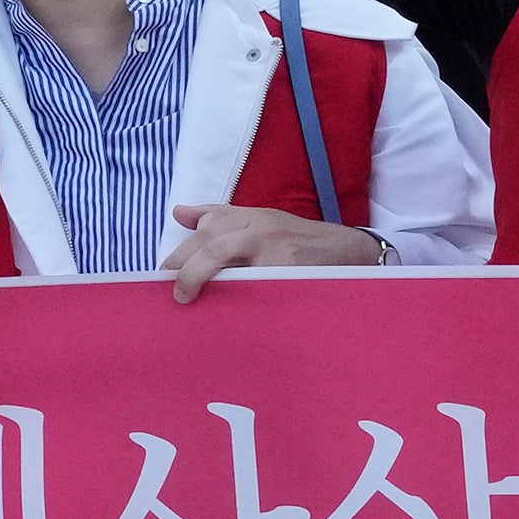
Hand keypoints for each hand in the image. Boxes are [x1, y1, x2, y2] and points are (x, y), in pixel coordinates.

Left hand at [158, 202, 389, 301]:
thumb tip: (180, 213)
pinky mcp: (288, 270)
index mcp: (253, 215)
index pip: (208, 227)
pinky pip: (252, 283)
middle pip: (210, 241)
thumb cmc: (303, 239)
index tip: (165, 273)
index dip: (182, 252)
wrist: (353, 252)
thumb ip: (222, 216)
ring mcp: (276, 248)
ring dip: (198, 276)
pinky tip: (221, 305)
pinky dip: (232, 293)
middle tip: (172, 291)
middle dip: (184, 265)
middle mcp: (262, 226)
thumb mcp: (264, 218)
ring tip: (185, 296)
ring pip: (223, 255)